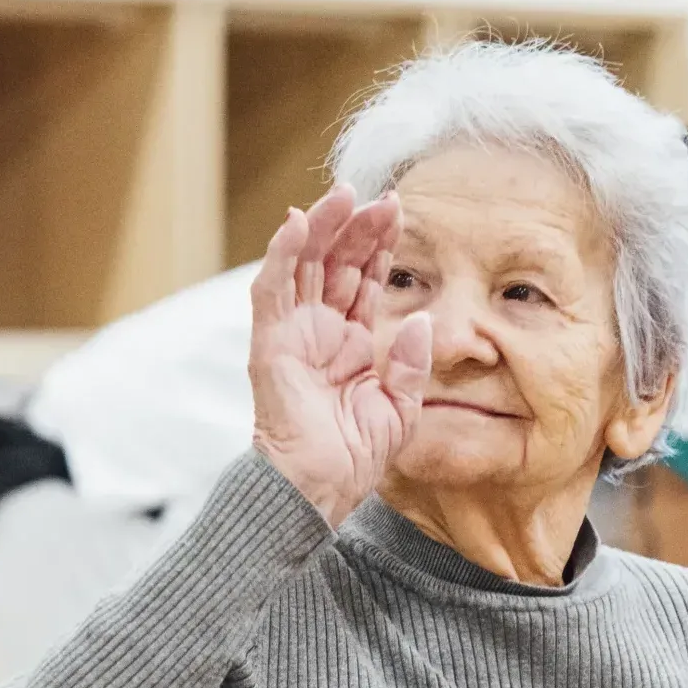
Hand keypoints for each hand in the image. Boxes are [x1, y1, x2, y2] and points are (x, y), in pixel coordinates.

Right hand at [250, 185, 432, 527]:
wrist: (319, 491)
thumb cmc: (354, 459)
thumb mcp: (399, 407)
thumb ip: (408, 363)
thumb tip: (419, 320)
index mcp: (349, 344)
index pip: (363, 281)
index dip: (379, 247)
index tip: (399, 214)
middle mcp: (318, 333)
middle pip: (334, 264)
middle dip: (356, 228)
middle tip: (381, 200)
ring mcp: (290, 336)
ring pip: (302, 265)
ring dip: (321, 228)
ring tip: (345, 196)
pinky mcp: (269, 345)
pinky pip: (271, 290)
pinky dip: (281, 254)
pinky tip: (298, 222)